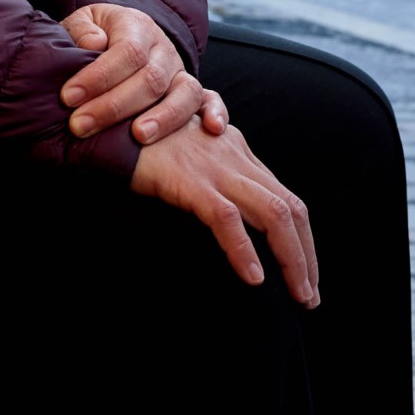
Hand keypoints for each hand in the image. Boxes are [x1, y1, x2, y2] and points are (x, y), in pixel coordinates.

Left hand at [60, 2, 227, 146]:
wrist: (122, 35)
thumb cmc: (95, 35)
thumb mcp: (81, 23)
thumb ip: (81, 30)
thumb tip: (94, 45)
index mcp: (137, 26)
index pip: (126, 51)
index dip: (98, 77)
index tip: (69, 97)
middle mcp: (164, 49)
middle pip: (150, 79)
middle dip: (114, 106)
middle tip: (81, 125)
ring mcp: (181, 71)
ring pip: (185, 93)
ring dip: (163, 118)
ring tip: (138, 137)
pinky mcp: (194, 91)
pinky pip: (213, 99)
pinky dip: (216, 112)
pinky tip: (212, 130)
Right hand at [130, 114, 319, 306]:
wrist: (105, 118)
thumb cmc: (138, 139)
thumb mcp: (186, 152)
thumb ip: (210, 174)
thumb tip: (224, 219)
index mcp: (236, 150)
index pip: (286, 196)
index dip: (302, 238)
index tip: (304, 274)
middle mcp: (234, 155)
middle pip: (291, 207)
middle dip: (307, 255)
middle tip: (309, 296)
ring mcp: (214, 166)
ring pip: (274, 213)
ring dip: (293, 259)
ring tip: (298, 295)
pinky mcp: (190, 179)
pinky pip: (227, 218)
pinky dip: (244, 251)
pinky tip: (253, 278)